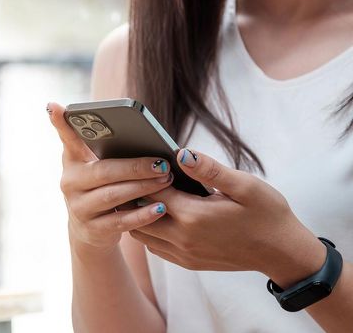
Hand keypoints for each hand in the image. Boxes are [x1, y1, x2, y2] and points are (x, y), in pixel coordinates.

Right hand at [47, 102, 172, 250]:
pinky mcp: (92, 229)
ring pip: (113, 195)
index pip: (67, 138)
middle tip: (162, 163)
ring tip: (166, 180)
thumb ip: (109, 150)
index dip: (60, 123)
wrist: (91, 229)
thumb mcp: (98, 167)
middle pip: (103, 171)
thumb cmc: (102, 188)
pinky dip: (142, 214)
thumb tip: (141, 134)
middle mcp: (70, 183)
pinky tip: (160, 208)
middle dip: (135, 167)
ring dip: (143, 187)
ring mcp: (79, 208)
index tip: (54, 106)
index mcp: (72, 161)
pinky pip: (120, 221)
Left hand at [130, 148, 325, 286]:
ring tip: (149, 195)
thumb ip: (209, 170)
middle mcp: (182, 238)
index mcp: (193, 216)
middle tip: (142, 177)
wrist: (282, 252)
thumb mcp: (244, 185)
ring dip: (140, 214)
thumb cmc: (267, 214)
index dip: (146, 175)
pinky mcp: (187, 263)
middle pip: (137, 214)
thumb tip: (181, 154)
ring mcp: (183, 254)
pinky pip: (154, 247)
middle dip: (136, 194)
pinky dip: (150, 231)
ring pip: (142, 234)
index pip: (151, 192)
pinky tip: (162, 215)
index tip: (149, 161)